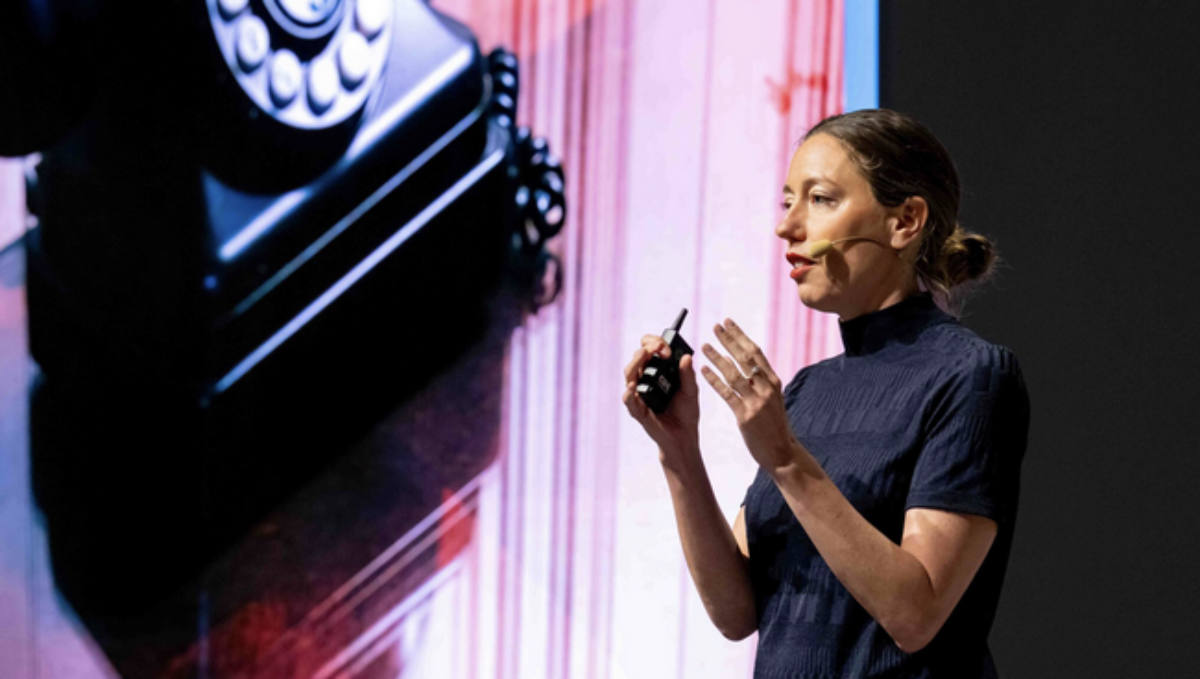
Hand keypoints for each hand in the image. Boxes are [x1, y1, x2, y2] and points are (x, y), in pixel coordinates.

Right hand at [622, 334, 700, 467]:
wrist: (684, 436)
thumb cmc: (686, 412)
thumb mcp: (691, 390)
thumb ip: (688, 375)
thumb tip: (687, 356)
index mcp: (658, 370)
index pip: (649, 348)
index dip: (655, 343)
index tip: (667, 348)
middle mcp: (645, 379)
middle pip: (637, 357)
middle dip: (647, 348)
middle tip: (659, 349)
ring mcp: (639, 394)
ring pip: (629, 373)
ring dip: (635, 362)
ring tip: (643, 356)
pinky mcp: (637, 410)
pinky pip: (628, 400)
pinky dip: (629, 393)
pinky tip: (632, 387)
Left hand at [699, 319, 797, 469]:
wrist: (782, 452)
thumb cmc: (774, 426)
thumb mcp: (772, 399)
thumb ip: (759, 381)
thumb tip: (739, 362)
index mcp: (774, 382)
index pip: (756, 352)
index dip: (741, 336)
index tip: (728, 323)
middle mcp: (766, 388)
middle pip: (745, 358)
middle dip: (729, 340)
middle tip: (715, 326)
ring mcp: (757, 402)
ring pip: (734, 374)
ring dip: (717, 357)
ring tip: (704, 345)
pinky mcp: (745, 416)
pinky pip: (727, 394)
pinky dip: (714, 380)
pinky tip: (703, 370)